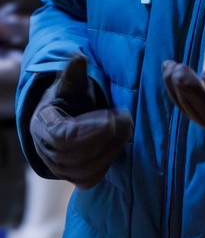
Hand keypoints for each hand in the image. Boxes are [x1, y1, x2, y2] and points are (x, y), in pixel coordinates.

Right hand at [30, 55, 132, 188]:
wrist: (67, 117)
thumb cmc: (69, 97)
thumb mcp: (70, 84)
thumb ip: (74, 74)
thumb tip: (78, 58)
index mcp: (43, 125)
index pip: (63, 137)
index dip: (90, 130)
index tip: (112, 117)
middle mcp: (46, 151)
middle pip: (76, 155)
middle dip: (106, 138)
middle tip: (127, 119)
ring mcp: (59, 168)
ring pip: (85, 169)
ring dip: (111, 150)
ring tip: (127, 128)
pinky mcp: (74, 177)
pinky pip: (91, 178)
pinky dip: (108, 162)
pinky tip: (119, 144)